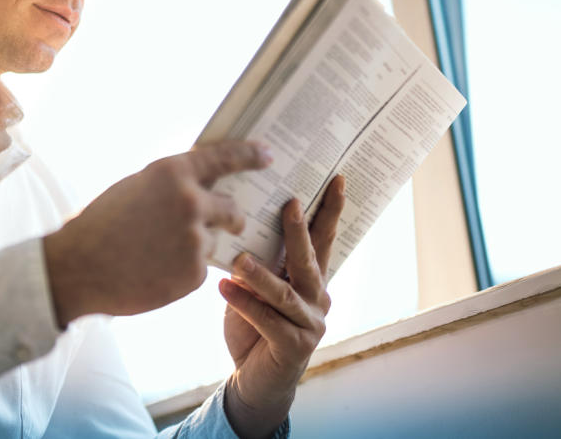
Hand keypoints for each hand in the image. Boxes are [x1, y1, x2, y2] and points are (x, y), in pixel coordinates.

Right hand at [43, 140, 270, 325]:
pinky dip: (182, 271)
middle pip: (232, 210)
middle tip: (233, 222)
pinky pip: (199, 269)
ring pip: (211, 242)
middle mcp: (190, 202)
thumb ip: (171, 186)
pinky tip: (154, 272)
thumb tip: (200, 187)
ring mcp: (195, 239)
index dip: (249, 155)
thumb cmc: (100, 226)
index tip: (267, 155)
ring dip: (194, 248)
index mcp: (172, 173)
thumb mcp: (135, 189)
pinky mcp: (194, 273)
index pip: (225, 157)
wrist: (77, 270)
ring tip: (157, 254)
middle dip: (233, 218)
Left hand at [218, 174, 345, 437]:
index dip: (331, 210)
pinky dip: (244, 304)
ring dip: (261, 274)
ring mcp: (309, 325)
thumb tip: (241, 220)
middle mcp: (317, 299)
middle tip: (289, 203)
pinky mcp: (292, 348)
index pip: (324, 240)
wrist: (254, 381)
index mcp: (312, 281)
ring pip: (285, 294)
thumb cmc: (254, 326)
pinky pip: (267, 321)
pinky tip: (223, 289)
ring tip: (239, 259)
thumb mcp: (258, 288)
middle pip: (309, 260)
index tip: (337, 180)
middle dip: (298, 231)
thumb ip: (260, 262)